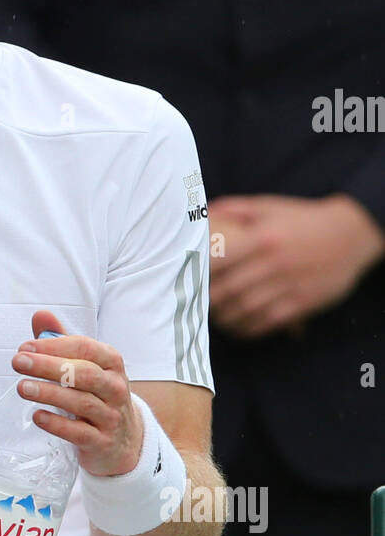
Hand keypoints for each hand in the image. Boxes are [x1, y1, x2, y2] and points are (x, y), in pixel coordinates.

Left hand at [11, 309, 143, 476]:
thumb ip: (61, 340)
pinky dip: (57, 424)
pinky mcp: (102, 442)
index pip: (85, 347)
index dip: (54, 345)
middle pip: (84, 373)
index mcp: (111, 362)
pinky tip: (37, 416)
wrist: (124, 439)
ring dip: (49, 393)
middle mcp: (115, 387)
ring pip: (82, 403)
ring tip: (21, 387)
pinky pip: (80, 433)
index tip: (25, 346)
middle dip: (49, 366)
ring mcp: (111, 416)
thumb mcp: (85, 365)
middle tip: (18, 362)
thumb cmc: (96, 393)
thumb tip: (39, 315)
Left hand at [208, 194, 384, 337]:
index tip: (184, 276)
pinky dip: (247, 329)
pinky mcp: (301, 303)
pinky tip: (236, 327)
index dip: (196, 271)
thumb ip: (234, 209)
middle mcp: (273, 263)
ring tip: (212, 317)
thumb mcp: (270, 206)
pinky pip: (266, 322)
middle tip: (192, 303)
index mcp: (262, 237)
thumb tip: (202, 212)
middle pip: (227, 290)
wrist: (351, 234)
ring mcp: (288, 285)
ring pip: (244, 310)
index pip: (219, 259)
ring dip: (223, 318)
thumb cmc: (303, 219)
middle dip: (205, 300)